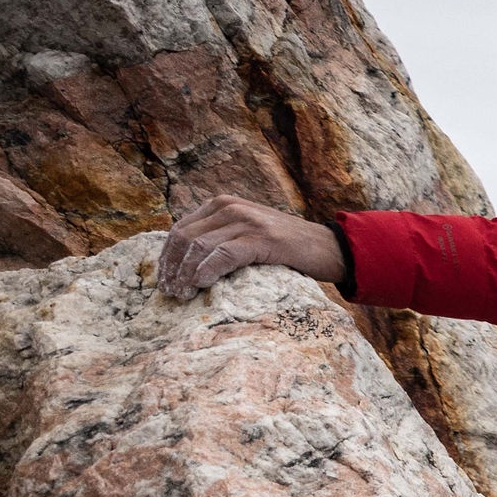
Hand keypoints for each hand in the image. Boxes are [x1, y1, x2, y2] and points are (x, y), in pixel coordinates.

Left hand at [155, 195, 347, 298]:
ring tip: (183, 293)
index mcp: (223, 204)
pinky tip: (202, 284)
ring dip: (186, 272)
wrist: (331, 248)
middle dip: (172, 266)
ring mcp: (247, 221)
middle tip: (170, 291)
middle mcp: (231, 207)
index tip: (165, 279)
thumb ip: (222, 235)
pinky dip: (208, 270)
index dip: (167, 256)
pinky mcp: (262, 238)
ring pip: (200, 246)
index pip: (181, 228)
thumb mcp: (250, 232)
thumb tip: (188, 260)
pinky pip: (224, 254)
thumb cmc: (290, 247)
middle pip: (184, 237)